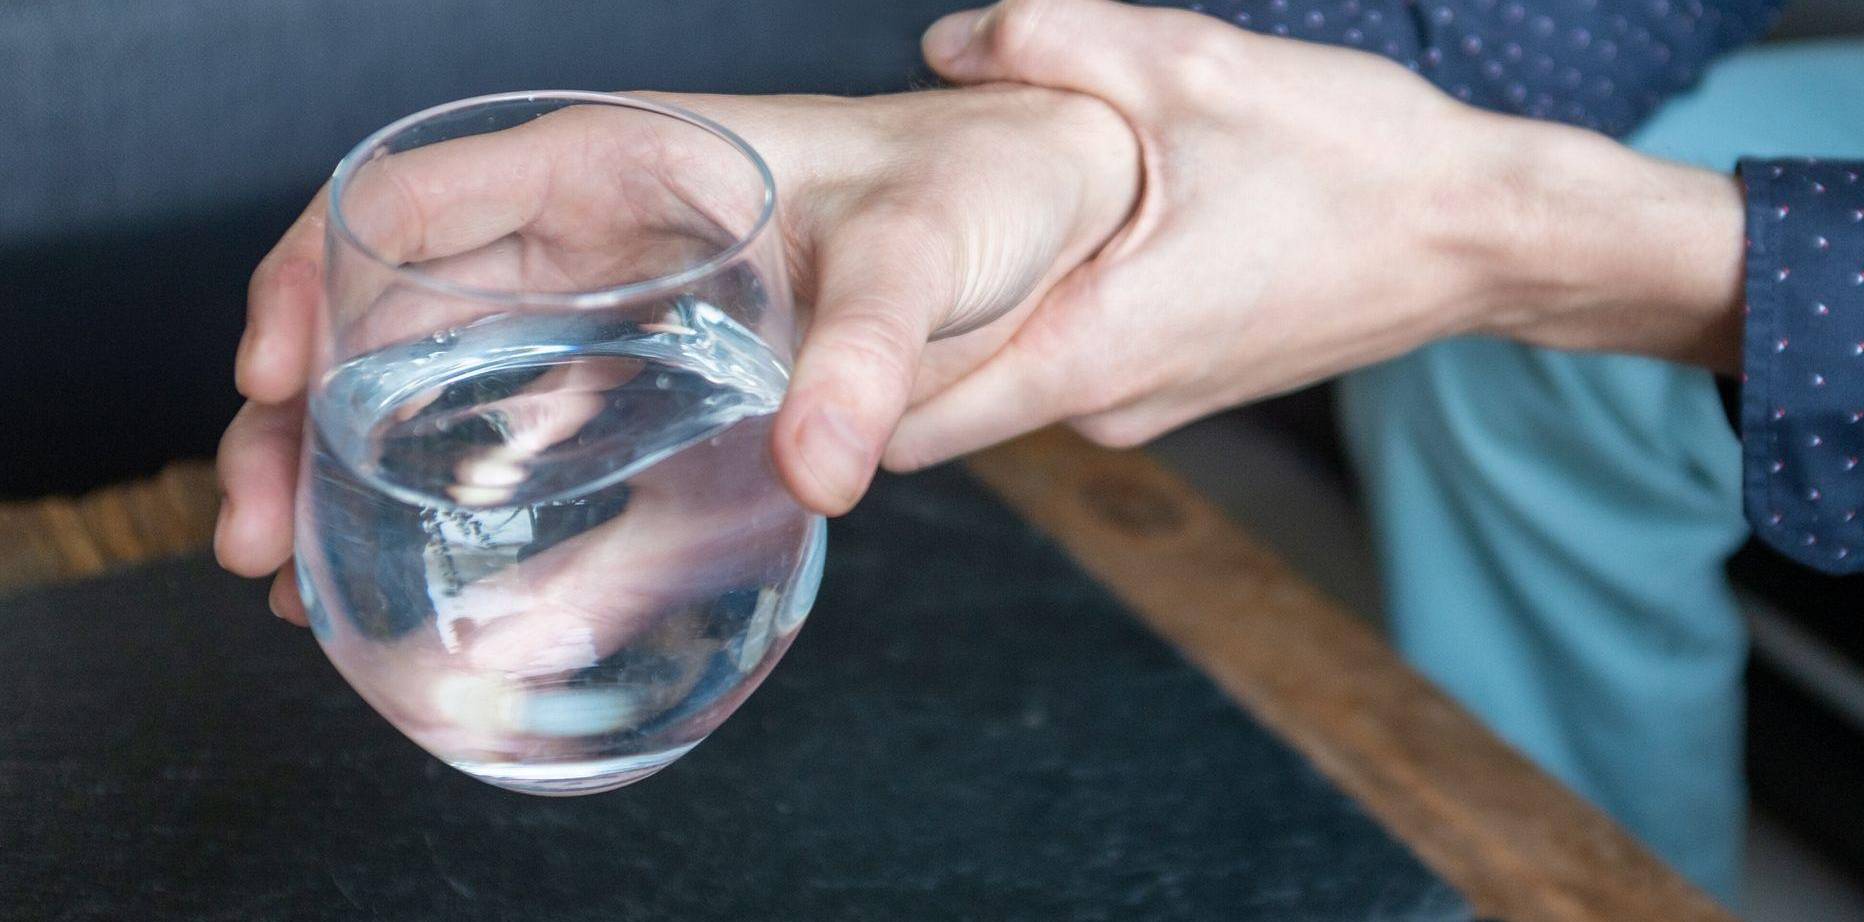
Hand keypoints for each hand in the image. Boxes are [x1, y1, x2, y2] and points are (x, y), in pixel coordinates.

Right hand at [218, 86, 1138, 622]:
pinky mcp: (664, 389)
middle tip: (261, 536)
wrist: (1049, 223)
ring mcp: (619, 317)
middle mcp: (594, 238)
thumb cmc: (977, 193)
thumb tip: (815, 474)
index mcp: (619, 163)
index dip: (317, 280)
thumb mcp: (921, 256)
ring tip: (300, 584)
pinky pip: (535, 444)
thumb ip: (867, 359)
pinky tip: (434, 589)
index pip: (411, 201)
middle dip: (301, 417)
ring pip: (440, 387)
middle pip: (390, 313)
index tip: (277, 382)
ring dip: (358, 478)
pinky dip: (469, 511)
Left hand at [884, 0, 1745, 468]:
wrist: (1480, 234)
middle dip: (893, 339)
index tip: (780, 328)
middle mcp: (1110, 406)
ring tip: (952, 224)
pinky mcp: (1178, 386)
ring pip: (1009, 380)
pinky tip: (1052, 234)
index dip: (835, 382)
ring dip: (974, 316)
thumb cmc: (1357, 163)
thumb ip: (1051, 39)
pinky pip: (1069, 363)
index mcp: (1094, 350)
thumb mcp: (1192, 68)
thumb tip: (945, 42)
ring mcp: (1147, 407)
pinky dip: (1038, 312)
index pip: (912, 422)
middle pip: (947, 406)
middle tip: (853, 246)